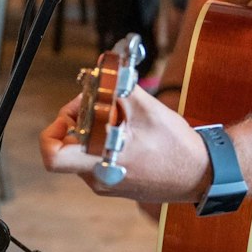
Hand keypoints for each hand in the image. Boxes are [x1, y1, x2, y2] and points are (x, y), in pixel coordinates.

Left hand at [39, 88, 212, 204]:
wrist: (200, 175)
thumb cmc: (176, 147)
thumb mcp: (147, 109)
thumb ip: (119, 87)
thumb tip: (104, 67)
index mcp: (101, 162)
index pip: (52, 157)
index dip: (51, 132)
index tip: (67, 116)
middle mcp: (98, 178)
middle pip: (67, 148)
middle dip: (76, 122)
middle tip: (96, 105)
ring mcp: (106, 184)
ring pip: (82, 153)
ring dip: (91, 131)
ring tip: (116, 116)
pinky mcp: (116, 184)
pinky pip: (96, 160)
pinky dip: (102, 142)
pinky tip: (125, 130)